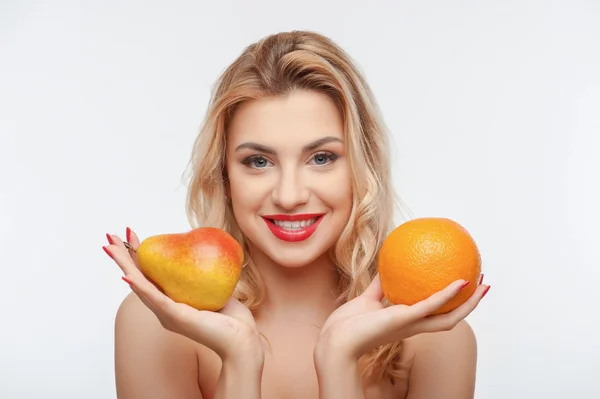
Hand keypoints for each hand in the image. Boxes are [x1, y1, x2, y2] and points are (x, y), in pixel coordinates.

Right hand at [103, 228, 262, 362]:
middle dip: (123, 257)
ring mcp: (167, 314)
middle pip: (138, 278)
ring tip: (111, 248)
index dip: (138, 257)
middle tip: (111, 237)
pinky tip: (129, 275)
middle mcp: (163, 309)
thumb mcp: (215, 291)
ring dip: (124, 266)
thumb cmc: (233, 319)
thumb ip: (206, 277)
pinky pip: (155, 298)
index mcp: (170, 303)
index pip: (149, 276)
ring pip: (140, 285)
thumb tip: (208, 254)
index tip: (132, 236)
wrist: (241, 341)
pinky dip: (141, 286)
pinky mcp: (175, 317)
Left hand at [316, 273, 489, 360]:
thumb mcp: (368, 299)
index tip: (464, 287)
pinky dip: (447, 294)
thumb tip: (386, 266)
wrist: (337, 340)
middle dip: (469, 305)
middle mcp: (414, 326)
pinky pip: (431, 306)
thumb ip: (379, 285)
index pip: (436, 314)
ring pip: (450, 317)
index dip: (453, 303)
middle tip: (483, 286)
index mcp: (407, 322)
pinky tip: (459, 281)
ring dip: (469, 304)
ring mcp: (411, 323)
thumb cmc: (348, 324)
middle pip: (451, 318)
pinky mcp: (404, 319)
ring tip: (483, 286)